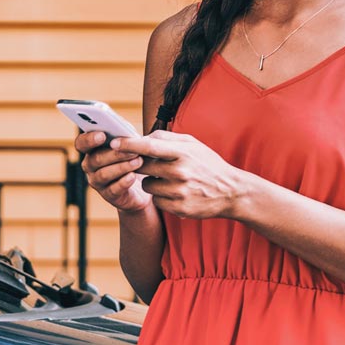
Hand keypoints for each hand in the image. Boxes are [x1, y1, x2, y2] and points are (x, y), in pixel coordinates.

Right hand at [75, 131, 152, 212]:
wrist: (141, 186)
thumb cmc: (133, 158)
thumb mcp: (130, 144)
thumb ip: (125, 136)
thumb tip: (126, 131)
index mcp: (91, 150)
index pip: (81, 143)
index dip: (89, 139)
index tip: (102, 135)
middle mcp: (90, 166)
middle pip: (95, 159)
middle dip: (115, 154)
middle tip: (133, 150)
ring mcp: (97, 182)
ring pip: (103, 174)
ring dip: (122, 167)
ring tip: (138, 161)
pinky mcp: (109, 195)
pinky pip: (113, 189)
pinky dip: (123, 182)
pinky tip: (132, 177)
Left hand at [112, 130, 249, 219]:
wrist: (231, 192)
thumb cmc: (207, 164)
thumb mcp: (193, 145)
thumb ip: (167, 138)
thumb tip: (141, 136)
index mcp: (184, 152)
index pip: (150, 146)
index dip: (129, 144)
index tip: (113, 143)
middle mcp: (181, 172)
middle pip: (143, 166)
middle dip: (139, 164)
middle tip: (146, 163)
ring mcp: (179, 191)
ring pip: (146, 185)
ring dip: (150, 182)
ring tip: (167, 179)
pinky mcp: (178, 208)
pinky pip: (155, 200)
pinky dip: (160, 196)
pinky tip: (173, 192)